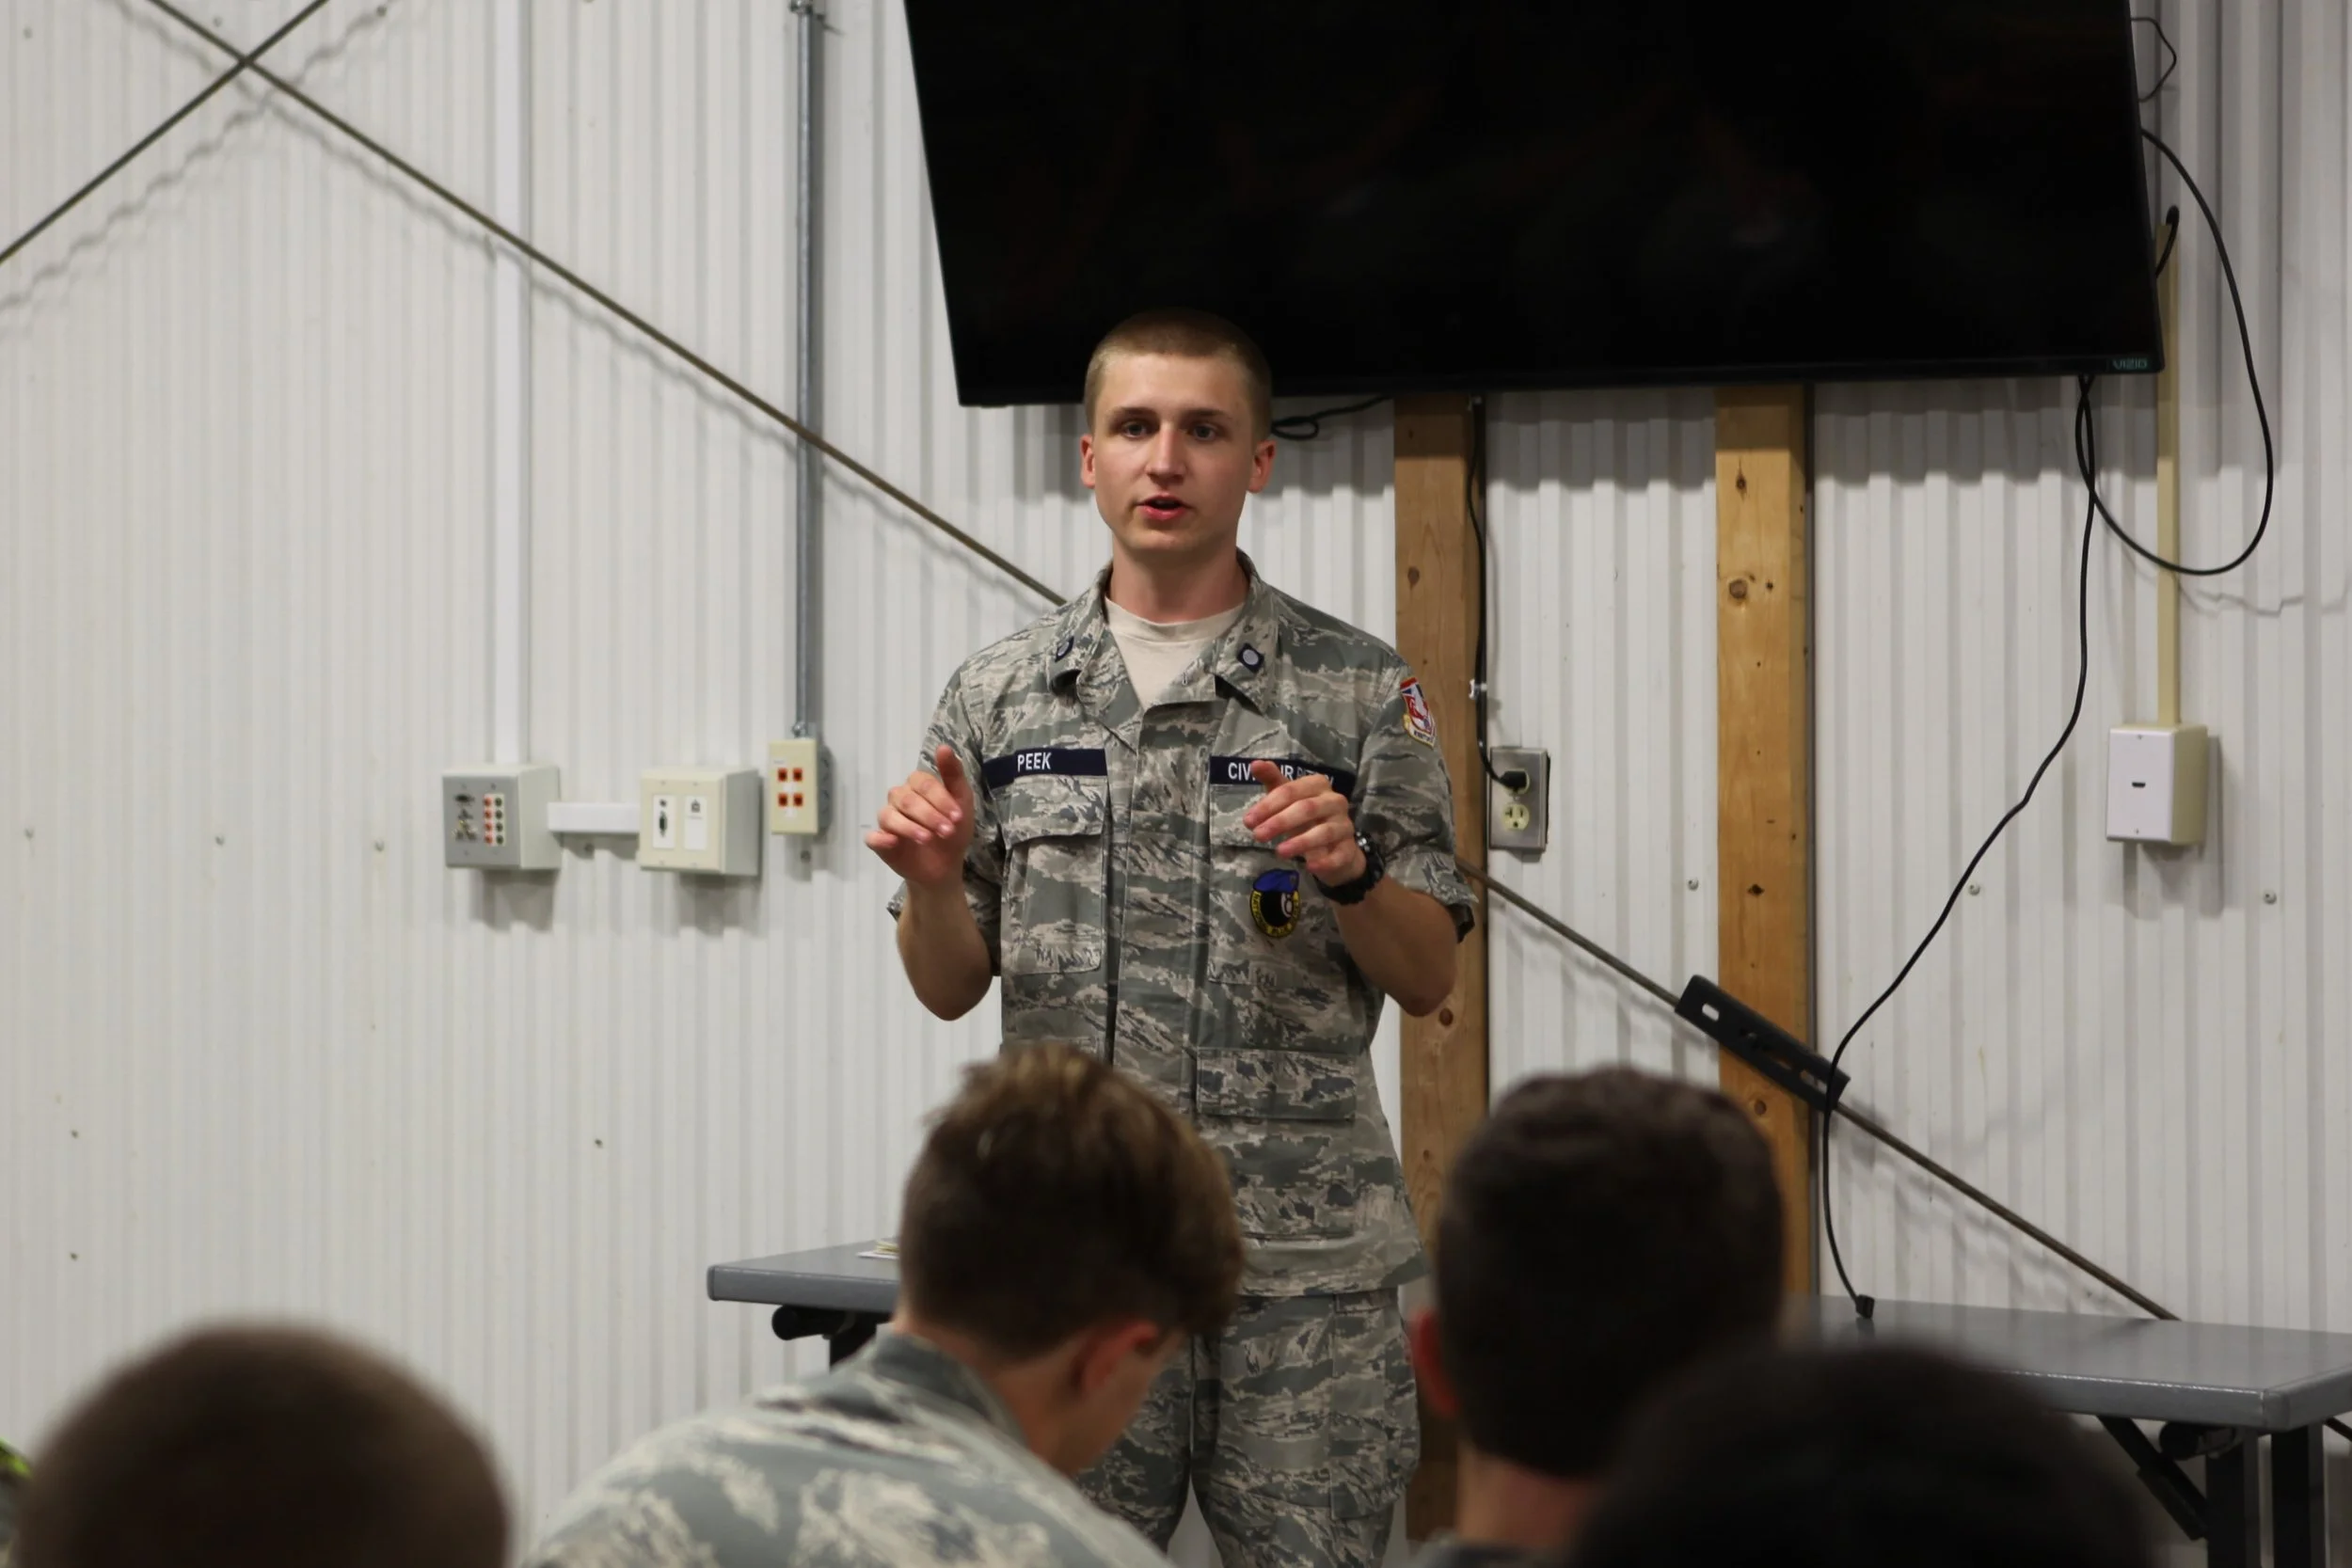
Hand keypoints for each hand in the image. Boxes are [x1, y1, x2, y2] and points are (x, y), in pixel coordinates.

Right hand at [866, 744, 978, 886]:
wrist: (945, 865)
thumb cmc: (953, 830)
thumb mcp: (962, 802)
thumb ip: (953, 774)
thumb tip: (942, 747)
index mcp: (917, 786)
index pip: (923, 783)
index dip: (940, 799)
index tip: (958, 816)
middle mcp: (899, 798)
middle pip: (907, 799)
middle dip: (930, 815)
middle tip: (947, 831)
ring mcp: (888, 820)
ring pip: (889, 816)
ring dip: (910, 827)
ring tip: (928, 839)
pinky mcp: (880, 842)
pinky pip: (873, 837)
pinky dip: (880, 838)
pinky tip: (893, 842)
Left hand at [1244, 761, 1364, 884]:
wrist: (1334, 846)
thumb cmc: (1306, 817)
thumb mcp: (1288, 798)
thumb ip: (1273, 781)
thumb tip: (1255, 764)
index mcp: (1318, 785)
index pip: (1291, 791)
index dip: (1268, 805)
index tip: (1248, 821)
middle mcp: (1335, 802)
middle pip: (1307, 808)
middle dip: (1280, 822)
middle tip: (1258, 835)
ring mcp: (1345, 825)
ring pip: (1324, 832)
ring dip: (1300, 842)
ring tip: (1279, 852)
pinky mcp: (1349, 849)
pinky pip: (1340, 855)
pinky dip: (1325, 861)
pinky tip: (1309, 866)